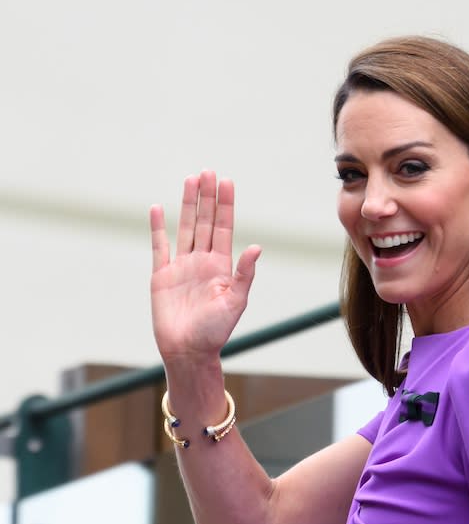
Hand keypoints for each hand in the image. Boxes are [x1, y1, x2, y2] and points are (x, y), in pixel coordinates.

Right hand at [150, 170, 260, 363]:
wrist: (188, 352)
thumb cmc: (215, 332)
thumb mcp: (236, 303)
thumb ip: (244, 274)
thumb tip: (256, 247)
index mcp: (221, 267)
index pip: (223, 228)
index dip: (225, 205)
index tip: (226, 181)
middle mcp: (202, 263)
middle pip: (204, 222)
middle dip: (207, 197)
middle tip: (208, 171)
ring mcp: (181, 267)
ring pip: (184, 228)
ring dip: (187, 204)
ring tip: (190, 180)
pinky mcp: (161, 275)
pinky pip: (159, 246)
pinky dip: (157, 228)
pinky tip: (157, 208)